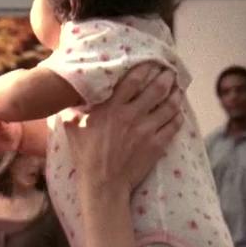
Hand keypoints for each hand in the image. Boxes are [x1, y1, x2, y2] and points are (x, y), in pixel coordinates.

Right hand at [63, 62, 181, 195]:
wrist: (103, 184)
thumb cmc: (86, 157)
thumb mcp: (73, 129)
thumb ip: (73, 111)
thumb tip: (66, 99)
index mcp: (111, 108)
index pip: (133, 80)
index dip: (145, 68)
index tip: (152, 62)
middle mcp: (132, 115)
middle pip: (157, 89)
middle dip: (166, 77)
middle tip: (170, 71)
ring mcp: (147, 130)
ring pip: (169, 105)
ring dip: (176, 94)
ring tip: (178, 88)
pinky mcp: (157, 145)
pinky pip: (174, 126)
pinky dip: (178, 116)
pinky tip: (179, 112)